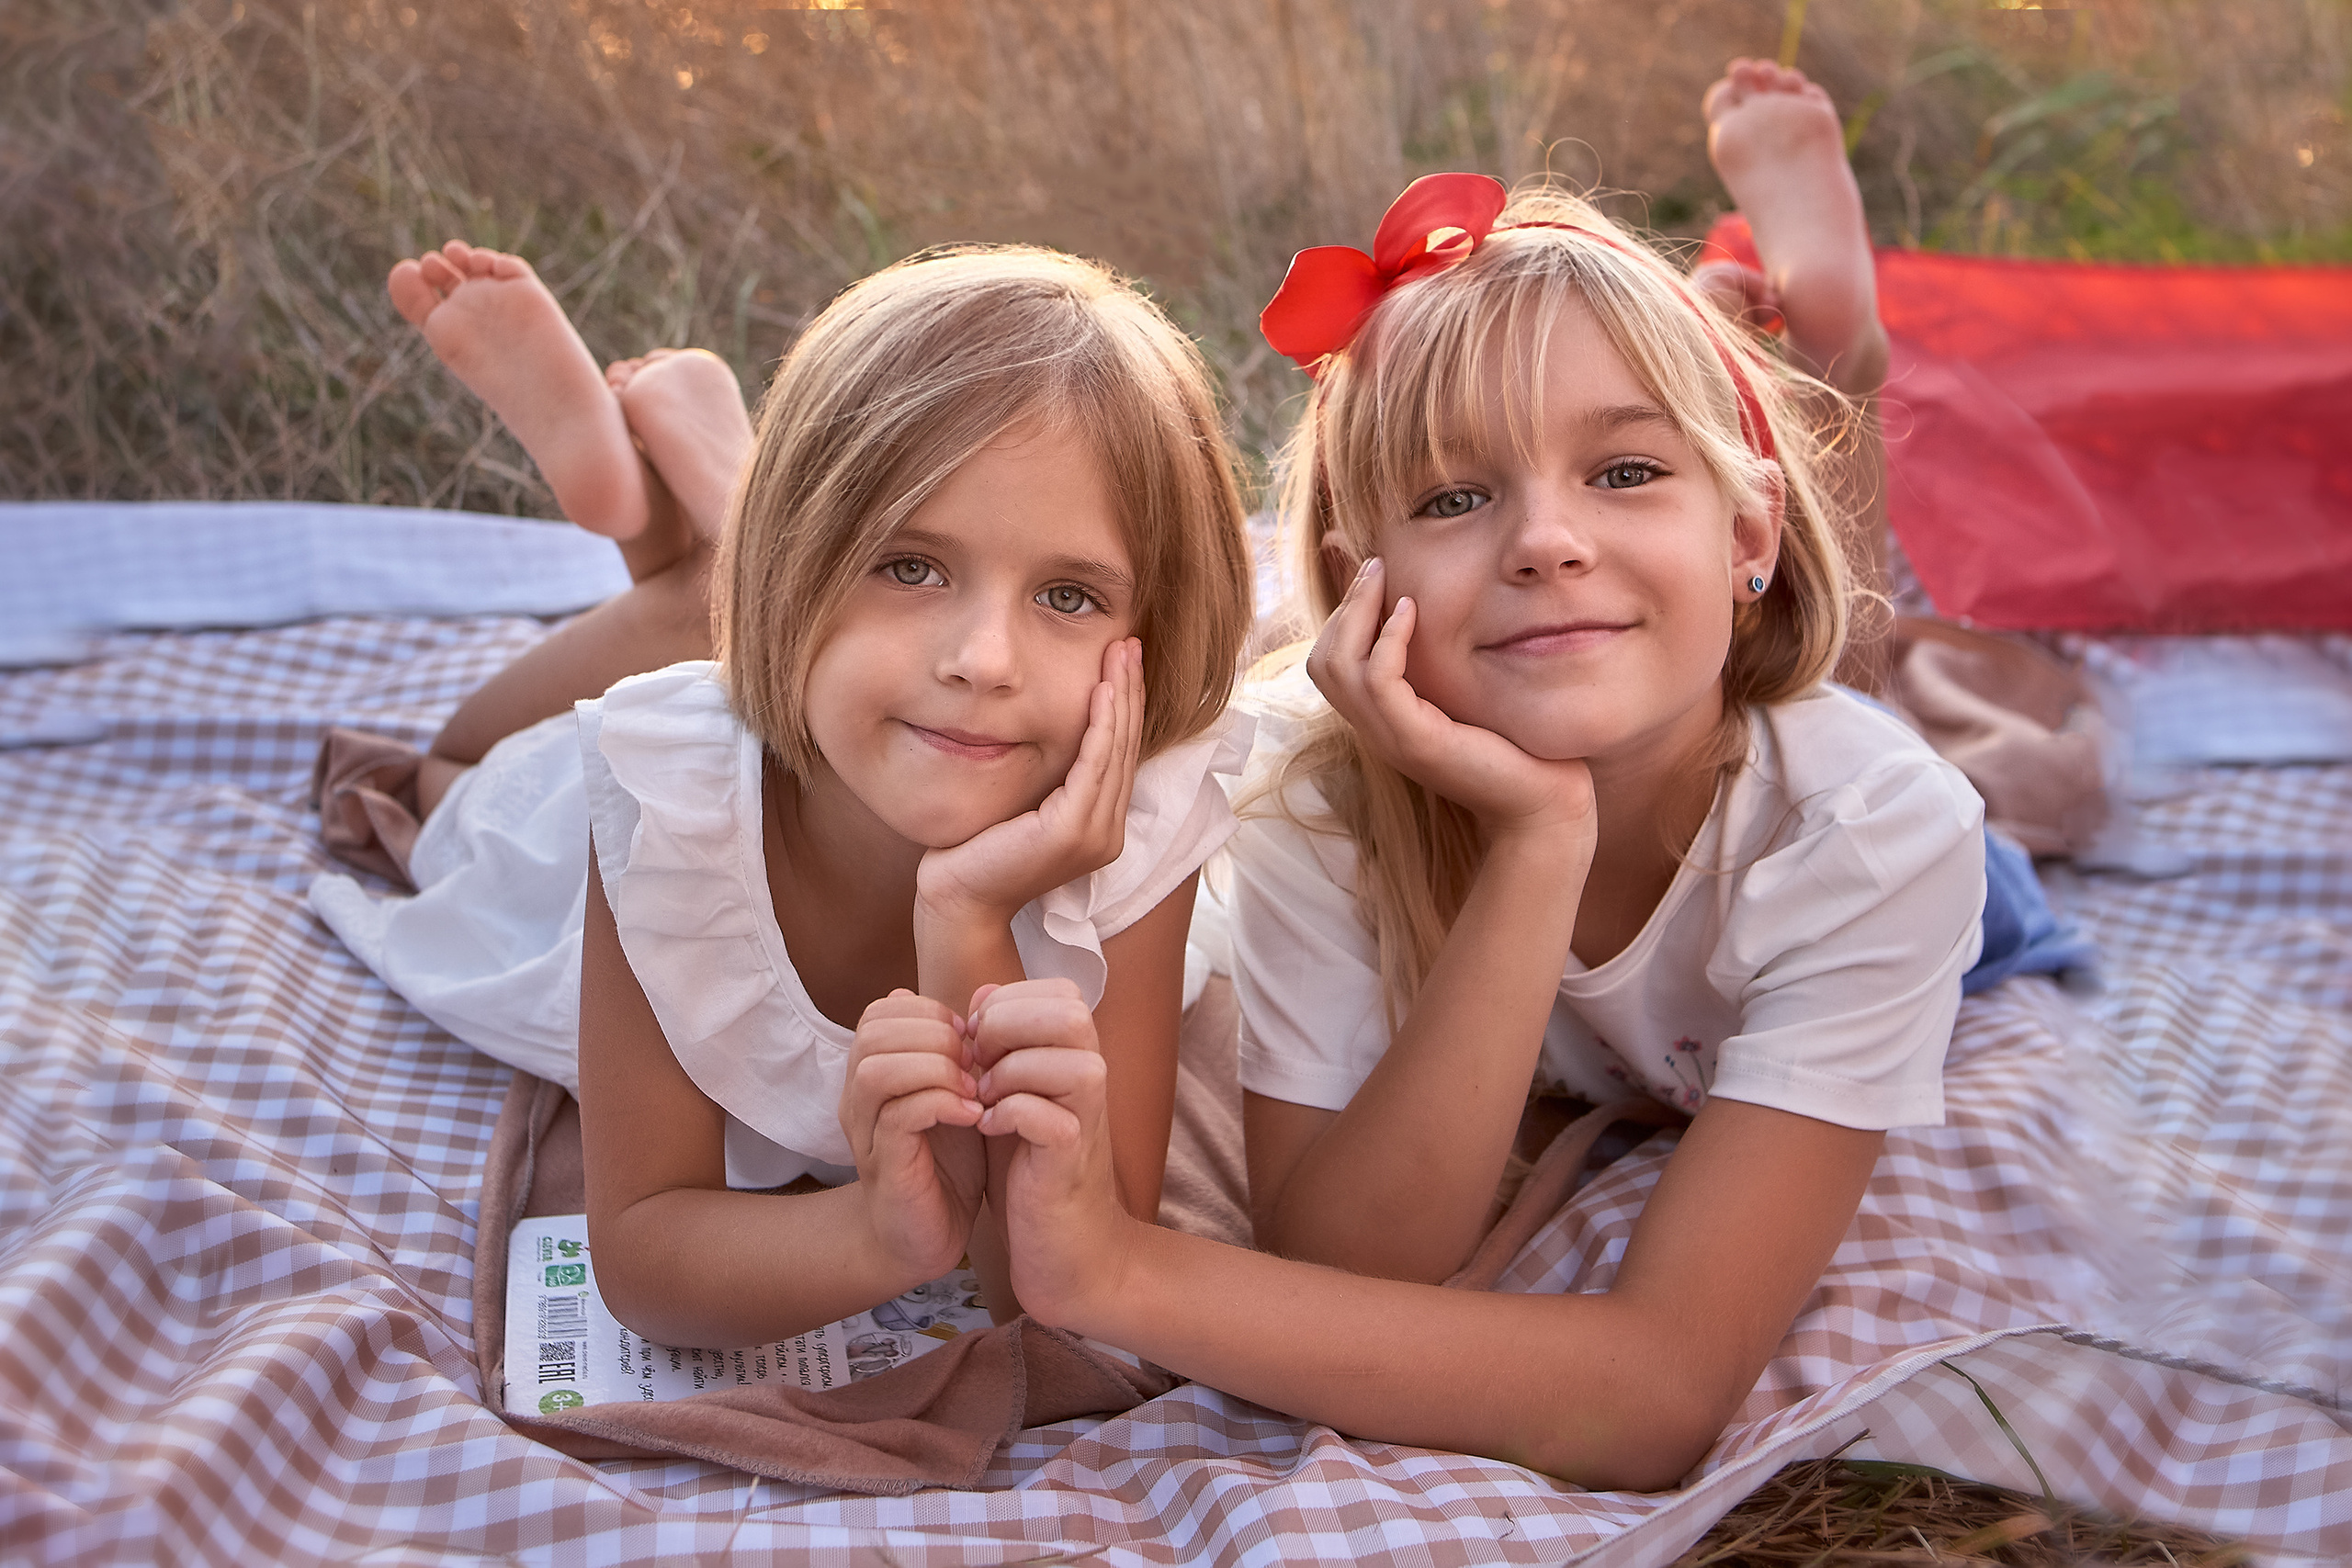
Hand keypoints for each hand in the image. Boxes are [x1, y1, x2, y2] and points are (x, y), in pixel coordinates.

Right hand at [839, 989, 987, 1281]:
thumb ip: (960, 1051)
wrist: (929, 1237)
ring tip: (974, 1088)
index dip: (930, 1012)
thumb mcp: (958, 1094)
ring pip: (878, 1071)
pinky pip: (898, 1116)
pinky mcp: (883, 1165)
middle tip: (975, 1061)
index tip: (971, 1038)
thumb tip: (978, 997)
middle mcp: (857, 1098)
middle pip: (874, 1033)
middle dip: (934, 1035)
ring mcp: (865, 1132)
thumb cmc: (947, 1163)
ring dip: (935, 1069)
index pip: (881, 1011)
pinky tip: (973, 1114)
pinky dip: (941, 1104)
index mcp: (872, 1073)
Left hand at [915, 637, 1144, 926]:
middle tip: (1130, 643)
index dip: (1126, 705)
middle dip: (1130, 691)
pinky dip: (1101, 726)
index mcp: (1100, 827)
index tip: (1124, 661)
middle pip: (1126, 747)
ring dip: (1121, 697)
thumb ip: (1050, 779)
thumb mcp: (1024, 806)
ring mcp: (1095, 835)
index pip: (1120, 755)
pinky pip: (1093, 766)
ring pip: (1116, 751)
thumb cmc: (978, 852)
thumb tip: (1050, 729)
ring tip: (1121, 654)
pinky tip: (1101, 691)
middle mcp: (1108, 833)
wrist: (957, 899)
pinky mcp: (1072, 831)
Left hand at [966, 979, 1135, 1326]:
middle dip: (1008, 1027)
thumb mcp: (1009, 1093)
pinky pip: (1046, 1114)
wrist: (1064, 1248)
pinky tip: (987, 1128)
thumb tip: (984, 992)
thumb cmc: (1032, 1169)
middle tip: (977, 1063)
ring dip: (1009, 1070)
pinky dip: (1007, 1114)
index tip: (976, 1042)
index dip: (1007, 1004)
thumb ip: (1000, 1044)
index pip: (1057, 990)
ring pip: (1067, 1055)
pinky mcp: (1073, 1157)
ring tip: (981, 1098)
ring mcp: (1090, 1116)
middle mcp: (1094, 1078)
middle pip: (1069, 1011)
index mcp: (1078, 1056)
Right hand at [1306, 559, 1595, 844]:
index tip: (1374, 575)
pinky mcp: (1415, 741)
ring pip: (1337, 667)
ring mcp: (1391, 738)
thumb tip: (1438, 616)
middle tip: (1375, 566)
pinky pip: (1379, 680)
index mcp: (1382, 721)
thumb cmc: (1515, 750)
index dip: (1343, 615)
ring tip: (1385, 578)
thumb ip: (1444, 667)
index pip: (1330, 664)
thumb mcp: (1467, 697)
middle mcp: (1376, 731)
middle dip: (1344, 606)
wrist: (1541, 806)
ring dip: (1357, 612)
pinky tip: (1410, 611)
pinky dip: (1388, 639)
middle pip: (1322, 661)